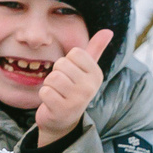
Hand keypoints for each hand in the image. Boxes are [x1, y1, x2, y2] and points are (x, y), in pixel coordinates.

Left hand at [30, 30, 112, 144]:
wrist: (63, 122)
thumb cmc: (73, 91)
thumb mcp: (86, 71)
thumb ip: (95, 50)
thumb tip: (108, 30)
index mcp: (96, 74)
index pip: (75, 53)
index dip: (67, 62)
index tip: (71, 75)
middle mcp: (90, 87)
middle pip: (62, 64)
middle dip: (57, 74)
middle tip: (62, 87)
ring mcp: (77, 99)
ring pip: (52, 77)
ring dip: (50, 85)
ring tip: (57, 94)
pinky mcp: (62, 109)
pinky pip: (45, 91)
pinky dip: (44, 96)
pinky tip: (52, 103)